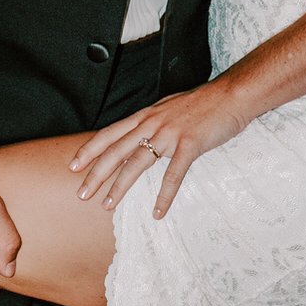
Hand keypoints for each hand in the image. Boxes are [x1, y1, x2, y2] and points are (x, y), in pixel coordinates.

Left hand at [71, 83, 248, 218]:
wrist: (232, 94)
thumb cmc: (203, 104)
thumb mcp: (169, 109)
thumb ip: (153, 123)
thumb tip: (139, 136)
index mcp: (146, 116)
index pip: (109, 134)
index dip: (89, 150)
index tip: (72, 166)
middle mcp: (152, 124)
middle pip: (116, 151)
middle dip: (96, 174)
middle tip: (81, 194)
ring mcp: (170, 134)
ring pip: (137, 163)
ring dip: (120, 186)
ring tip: (108, 205)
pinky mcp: (190, 144)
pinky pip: (173, 174)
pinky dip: (164, 195)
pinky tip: (157, 212)